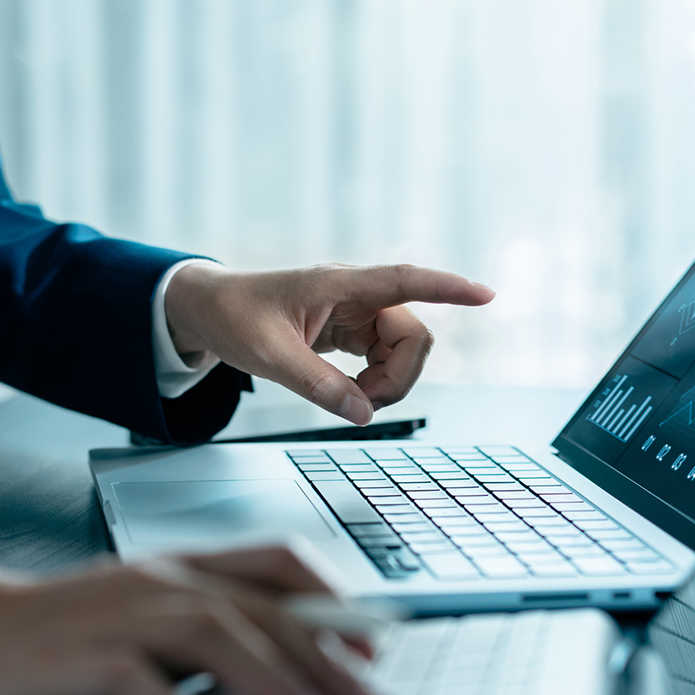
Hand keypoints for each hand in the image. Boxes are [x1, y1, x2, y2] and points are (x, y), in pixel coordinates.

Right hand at [0, 544, 390, 694]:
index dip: (332, 600)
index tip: (374, 646)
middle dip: (326, 660)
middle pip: (260, 612)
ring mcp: (120, 617)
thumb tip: (277, 660)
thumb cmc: (57, 629)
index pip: (275, 564)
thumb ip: (205, 625)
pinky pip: (137, 684)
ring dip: (273, 681)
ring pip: (213, 637)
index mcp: (180, 568)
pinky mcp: (79, 659)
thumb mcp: (143, 612)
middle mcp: (160, 582)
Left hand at [163, 262, 494, 423]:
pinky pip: (385, 358)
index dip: (448, 288)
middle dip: (402, 375)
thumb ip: (316, 385)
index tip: (486, 294)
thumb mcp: (268, 356)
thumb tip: (363, 415)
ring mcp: (357, 313)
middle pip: (414, 334)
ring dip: (390, 382)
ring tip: (350, 399)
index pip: (405, 279)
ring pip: (404, 350)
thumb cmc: (234, 317)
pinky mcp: (352, 330)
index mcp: (339, 285)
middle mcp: (357, 295)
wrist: (209, 309)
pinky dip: (376, 382)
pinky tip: (350, 392)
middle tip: (365, 404)